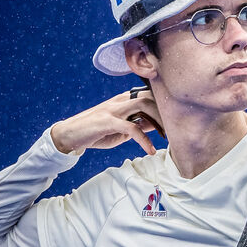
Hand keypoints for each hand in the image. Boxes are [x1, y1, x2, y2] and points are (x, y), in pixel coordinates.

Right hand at [50, 89, 164, 155]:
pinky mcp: (107, 121)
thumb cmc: (97, 132)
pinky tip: (150, 150)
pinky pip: (132, 127)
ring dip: (158, 120)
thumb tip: (157, 125)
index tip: (176, 121)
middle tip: (175, 129)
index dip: (164, 107)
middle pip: (150, 96)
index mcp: (124, 100)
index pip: (150, 96)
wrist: (70, 135)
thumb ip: (138, 124)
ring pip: (143, 105)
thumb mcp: (122, 128)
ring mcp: (113, 109)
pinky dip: (144, 140)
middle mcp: (120, 100)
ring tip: (167, 137)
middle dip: (165, 111)